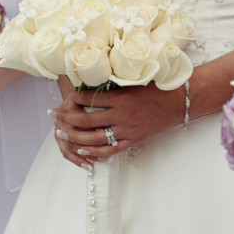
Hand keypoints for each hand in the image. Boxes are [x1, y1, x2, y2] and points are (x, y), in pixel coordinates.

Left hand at [50, 84, 186, 168]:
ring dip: (75, 136)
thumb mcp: (135, 81)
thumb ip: (115, 84)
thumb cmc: (158, 87)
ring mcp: (128, 130)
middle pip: (86, 120)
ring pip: (95, 138)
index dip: (74, 98)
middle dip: (66, 118)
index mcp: (121, 97)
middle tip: (53, 115)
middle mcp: (122, 115)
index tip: (65, 96)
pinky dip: (95, 151)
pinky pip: (111, 149)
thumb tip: (93, 81)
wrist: (180, 101)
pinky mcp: (134, 140)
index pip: (90, 99)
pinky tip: (82, 149)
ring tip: (62, 133)